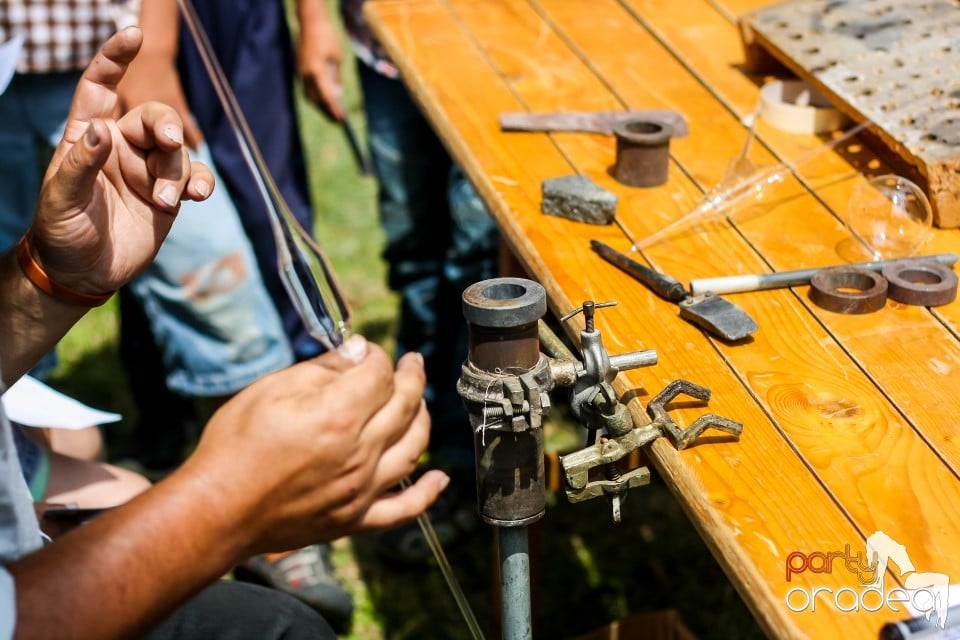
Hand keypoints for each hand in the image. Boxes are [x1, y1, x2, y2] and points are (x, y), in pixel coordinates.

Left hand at [28, 27, 213, 295]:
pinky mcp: (169, 195)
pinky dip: (202, 183)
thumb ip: (80, 164)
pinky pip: (195, 178)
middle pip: (152, 118)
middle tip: (171, 142)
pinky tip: (199, 196)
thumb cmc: (61, 232)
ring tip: (166, 201)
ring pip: (177, 152)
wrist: (84, 273)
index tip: (132, 34)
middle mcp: (120, 147)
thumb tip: (101, 131)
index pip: (99, 87)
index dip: (113, 59)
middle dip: (166, 126)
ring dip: (178, 173)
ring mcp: (148, 170)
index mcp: (87, 137)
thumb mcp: (61, 199)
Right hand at [184, 336, 447, 553]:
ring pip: (413, 448)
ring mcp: (361, 489)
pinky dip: (428, 494)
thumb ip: (321, 370)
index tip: (366, 350)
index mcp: (338, 415)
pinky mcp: (355, 518)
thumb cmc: (234, 446)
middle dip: (411, 377)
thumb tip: (357, 351)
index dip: (376, 355)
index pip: (379, 374)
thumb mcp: (270, 390)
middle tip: (412, 363)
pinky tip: (440, 479)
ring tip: (418, 404)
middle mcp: (359, 452)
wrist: (215, 510)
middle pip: (405, 406)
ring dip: (422, 419)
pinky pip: (403, 508)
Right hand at [298, 2, 345, 120]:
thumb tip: (337, 94)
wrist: (310, 21)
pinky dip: (317, 97)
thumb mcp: (336, 58)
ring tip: (332, 114)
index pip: (327, 96)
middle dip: (327, 111)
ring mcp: (301, 72)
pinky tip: (325, 101)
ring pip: (310, 96)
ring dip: (321, 106)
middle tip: (339, 121)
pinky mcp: (301, 69)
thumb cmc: (327, 36)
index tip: (342, 120)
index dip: (334, 109)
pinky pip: (308, 88)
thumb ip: (335, 77)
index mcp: (316, 71)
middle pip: (316, 100)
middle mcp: (306, 74)